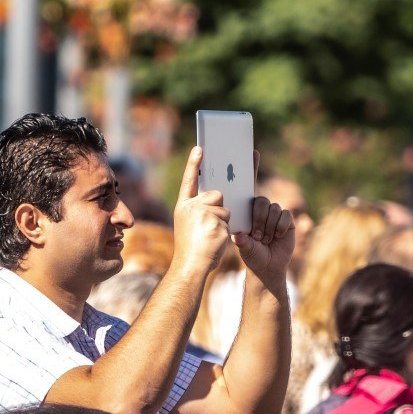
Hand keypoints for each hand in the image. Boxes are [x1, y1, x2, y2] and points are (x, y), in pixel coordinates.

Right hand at [171, 146, 231, 273]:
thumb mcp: (187, 223)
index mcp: (183, 205)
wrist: (190, 266)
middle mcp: (192, 207)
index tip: (200, 148)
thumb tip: (216, 198)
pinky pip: (229, 222)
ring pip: (225, 209)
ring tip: (209, 236)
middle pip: (216, 195)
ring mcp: (204, 214)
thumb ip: (198, 209)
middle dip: (217, 208)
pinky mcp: (217, 223)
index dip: (194, 163)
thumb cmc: (190, 247)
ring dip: (222, 222)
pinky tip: (214, 241)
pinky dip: (225, 232)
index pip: (189, 180)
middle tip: (206, 226)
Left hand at [233, 192, 294, 288]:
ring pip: (275, 208)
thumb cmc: (254, 255)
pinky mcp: (288, 221)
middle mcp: (262, 212)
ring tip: (266, 240)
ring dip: (270, 225)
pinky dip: (282, 225)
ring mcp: (275, 216)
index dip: (251, 214)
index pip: (250, 202)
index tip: (251, 233)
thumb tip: (236, 236)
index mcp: (249, 215)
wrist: (269, 267)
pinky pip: (286, 214)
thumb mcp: (246, 250)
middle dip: (260, 219)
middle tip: (258, 237)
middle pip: (263, 201)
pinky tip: (278, 236)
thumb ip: (242, 241)